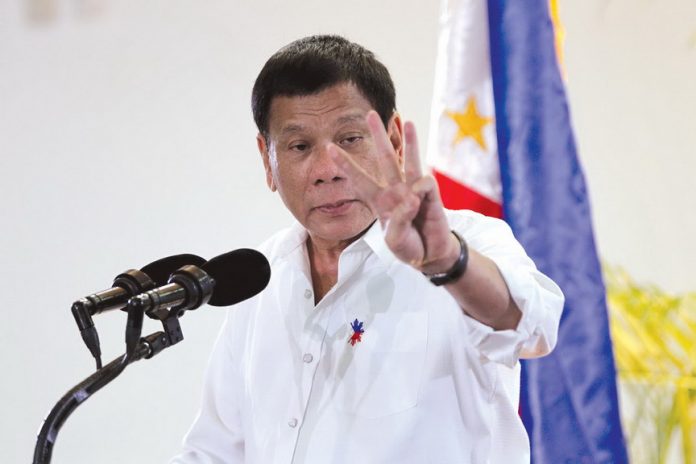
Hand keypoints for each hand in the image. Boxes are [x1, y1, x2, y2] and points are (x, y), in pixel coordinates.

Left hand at [327, 111, 458, 273]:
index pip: (358, 178)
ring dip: (410, 141)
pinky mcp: (430, 194)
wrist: (430, 254)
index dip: (345, 164)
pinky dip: (420, 191)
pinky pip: (424, 183)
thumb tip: (411, 197)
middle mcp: (395, 190)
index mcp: (379, 200)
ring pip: (409, 160)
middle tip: (370, 114)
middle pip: (385, 158)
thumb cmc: (408, 246)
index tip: (329, 148)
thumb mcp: (394, 239)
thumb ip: (398, 221)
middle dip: (377, 136)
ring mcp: (413, 190)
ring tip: (407, 122)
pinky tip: (419, 204)